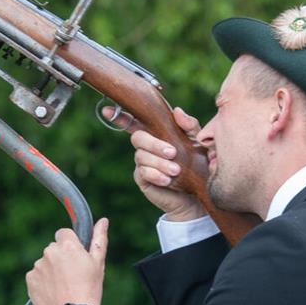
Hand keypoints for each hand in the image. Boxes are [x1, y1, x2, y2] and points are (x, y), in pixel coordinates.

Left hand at [25, 218, 108, 304]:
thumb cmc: (89, 288)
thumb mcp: (98, 263)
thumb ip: (99, 239)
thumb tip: (103, 220)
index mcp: (67, 245)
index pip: (63, 233)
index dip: (70, 244)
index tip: (75, 257)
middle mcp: (50, 252)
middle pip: (53, 249)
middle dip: (60, 258)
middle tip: (71, 275)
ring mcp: (38, 266)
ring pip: (44, 263)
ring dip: (51, 271)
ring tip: (63, 286)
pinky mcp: (30, 280)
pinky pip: (36, 276)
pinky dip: (42, 282)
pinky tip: (53, 292)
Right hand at [104, 105, 207, 221]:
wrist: (197, 194)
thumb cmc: (198, 164)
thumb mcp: (198, 142)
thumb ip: (190, 126)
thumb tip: (177, 111)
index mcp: (158, 133)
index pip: (137, 121)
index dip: (122, 116)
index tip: (107, 110)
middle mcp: (147, 146)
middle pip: (138, 137)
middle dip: (154, 144)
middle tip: (172, 153)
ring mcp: (143, 162)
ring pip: (141, 156)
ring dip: (159, 163)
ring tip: (176, 171)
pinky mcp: (142, 178)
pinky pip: (143, 172)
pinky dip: (156, 175)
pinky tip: (167, 180)